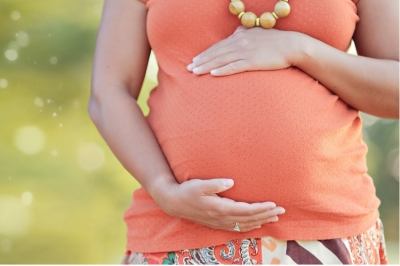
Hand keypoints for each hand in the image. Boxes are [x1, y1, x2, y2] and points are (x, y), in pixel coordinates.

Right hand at [156, 178, 284, 231]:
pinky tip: (257, 225)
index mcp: (220, 208)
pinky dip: (250, 227)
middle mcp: (222, 218)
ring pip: (245, 225)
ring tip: (275, 218)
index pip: (246, 210)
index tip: (275, 205)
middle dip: (267, 215)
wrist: (174, 203)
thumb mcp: (199, 185)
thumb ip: (215, 184)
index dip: (261, 208)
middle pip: (249, 219)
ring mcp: (220, 222)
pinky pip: (238, 228)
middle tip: (282, 211)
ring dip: (261, 221)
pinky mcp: (217, 224)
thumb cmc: (187, 191)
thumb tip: (230, 182)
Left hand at [187, 26, 304, 75]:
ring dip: (206, 66)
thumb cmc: (276, 41)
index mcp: (240, 36)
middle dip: (201, 60)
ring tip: (195, 72)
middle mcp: (240, 42)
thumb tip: (235, 32)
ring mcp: (245, 52)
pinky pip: (234, 66)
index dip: (205, 53)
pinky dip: (222, 70)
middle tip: (189, 68)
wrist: (292, 45)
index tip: (195, 60)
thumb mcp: (257, 33)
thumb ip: (244, 33)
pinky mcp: (252, 61)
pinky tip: (212, 74)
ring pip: (221, 60)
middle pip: (216, 53)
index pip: (218, 46)